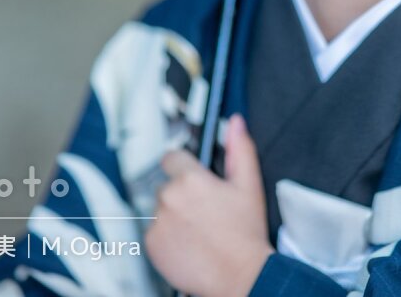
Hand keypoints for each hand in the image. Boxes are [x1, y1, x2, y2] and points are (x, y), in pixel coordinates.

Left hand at [145, 114, 273, 296]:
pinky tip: (188, 242)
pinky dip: (166, 236)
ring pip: (160, 209)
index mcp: (192, 179)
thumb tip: (235, 124)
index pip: (172, 157)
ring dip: (173, 214)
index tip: (193, 177)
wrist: (239, 276)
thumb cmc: (245, 235)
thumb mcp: (249, 185)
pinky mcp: (151, 245)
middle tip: (204, 209)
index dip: (184, 166)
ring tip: (198, 229)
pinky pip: (153, 232)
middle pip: (167, 184)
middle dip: (181, 193)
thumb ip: (240, 149)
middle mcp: (170, 197)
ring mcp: (158, 222)